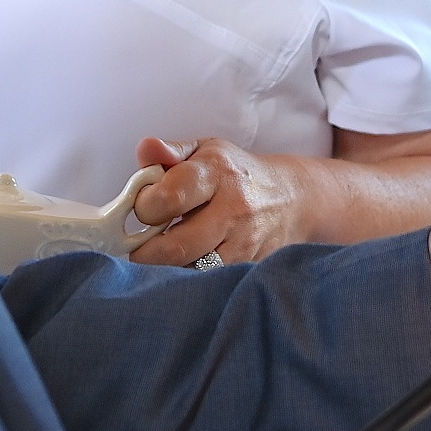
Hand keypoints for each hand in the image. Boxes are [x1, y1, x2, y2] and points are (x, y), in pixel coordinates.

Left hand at [129, 138, 299, 265]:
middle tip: (139, 245)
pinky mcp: (250, 267)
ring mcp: (245, 243)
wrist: (292, 199)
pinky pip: (208, 282)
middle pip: (176, 246)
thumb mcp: (205, 151)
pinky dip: (190, 278)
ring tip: (164, 253)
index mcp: (217, 172)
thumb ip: (170, 152)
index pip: (170, 196)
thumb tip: (145, 148)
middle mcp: (234, 208)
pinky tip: (187, 262)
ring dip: (168, 268)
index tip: (142, 207)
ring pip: (191, 270)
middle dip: (146, 250)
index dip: (144, 206)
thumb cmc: (236, 173)